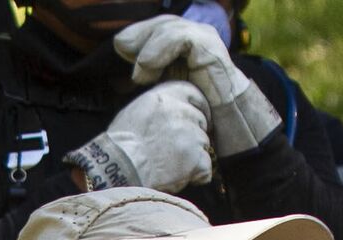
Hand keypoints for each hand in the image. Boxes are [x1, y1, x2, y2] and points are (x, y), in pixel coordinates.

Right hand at [64, 81, 213, 192]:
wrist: (120, 167)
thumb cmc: (121, 143)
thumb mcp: (135, 111)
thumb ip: (158, 107)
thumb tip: (169, 110)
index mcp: (166, 97)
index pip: (193, 94)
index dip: (199, 107)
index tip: (200, 117)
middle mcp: (182, 112)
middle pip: (200, 121)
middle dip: (192, 134)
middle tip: (176, 148)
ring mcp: (191, 135)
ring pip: (203, 145)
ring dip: (192, 155)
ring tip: (169, 164)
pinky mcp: (196, 158)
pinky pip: (206, 167)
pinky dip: (197, 174)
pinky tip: (179, 176)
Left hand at [114, 16, 279, 155]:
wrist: (223, 114)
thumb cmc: (195, 100)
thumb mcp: (164, 81)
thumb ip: (147, 71)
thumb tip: (119, 72)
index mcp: (184, 37)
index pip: (156, 25)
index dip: (137, 34)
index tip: (121, 52)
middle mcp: (194, 31)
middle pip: (160, 22)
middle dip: (138, 36)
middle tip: (122, 52)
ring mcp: (203, 35)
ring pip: (167, 27)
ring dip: (147, 50)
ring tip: (139, 74)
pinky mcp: (208, 44)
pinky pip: (179, 38)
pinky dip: (158, 52)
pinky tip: (147, 68)